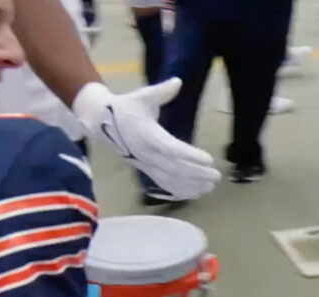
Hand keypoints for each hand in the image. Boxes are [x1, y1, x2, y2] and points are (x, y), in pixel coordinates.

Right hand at [72, 80, 220, 200]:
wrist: (102, 124)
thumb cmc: (126, 108)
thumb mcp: (142, 96)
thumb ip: (161, 92)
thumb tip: (178, 81)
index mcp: (145, 134)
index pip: (170, 148)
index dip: (189, 155)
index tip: (209, 159)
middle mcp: (145, 153)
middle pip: (173, 168)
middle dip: (196, 173)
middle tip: (216, 176)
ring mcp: (145, 164)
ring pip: (169, 179)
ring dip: (191, 185)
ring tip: (210, 186)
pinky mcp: (145, 170)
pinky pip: (163, 184)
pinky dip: (180, 191)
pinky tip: (196, 193)